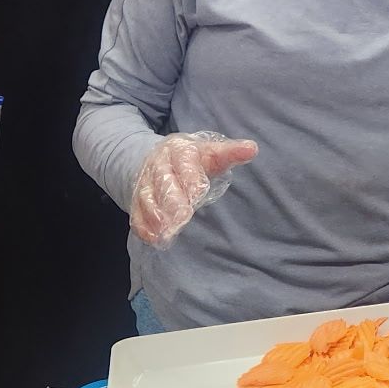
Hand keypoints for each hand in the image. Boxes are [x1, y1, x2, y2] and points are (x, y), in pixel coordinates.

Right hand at [130, 132, 257, 248]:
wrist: (158, 158)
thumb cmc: (193, 159)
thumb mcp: (211, 152)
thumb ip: (230, 153)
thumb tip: (252, 149)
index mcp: (179, 150)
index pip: (184, 162)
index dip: (190, 178)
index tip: (199, 193)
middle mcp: (159, 165)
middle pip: (164, 182)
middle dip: (172, 201)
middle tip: (182, 218)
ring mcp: (145, 182)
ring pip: (147, 197)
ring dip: (156, 215)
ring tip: (168, 231)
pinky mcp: (137, 198)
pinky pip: (136, 213)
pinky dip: (143, 226)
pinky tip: (154, 239)